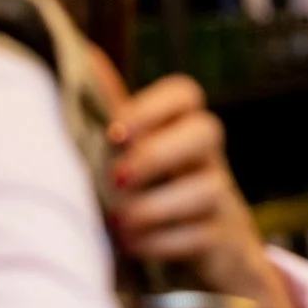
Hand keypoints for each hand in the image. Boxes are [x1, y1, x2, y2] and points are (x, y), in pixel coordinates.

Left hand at [94, 54, 294, 307]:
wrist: (214, 253)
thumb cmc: (159, 191)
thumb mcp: (137, 150)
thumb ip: (114, 109)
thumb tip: (84, 54)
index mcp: (182, 129)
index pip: (184, 94)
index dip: (152, 108)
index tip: (115, 134)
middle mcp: (207, 158)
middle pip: (207, 131)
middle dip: (158, 153)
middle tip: (118, 178)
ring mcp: (220, 199)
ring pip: (209, 188)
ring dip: (156, 205)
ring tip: (117, 222)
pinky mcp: (224, 241)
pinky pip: (204, 236)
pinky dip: (163, 242)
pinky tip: (131, 245)